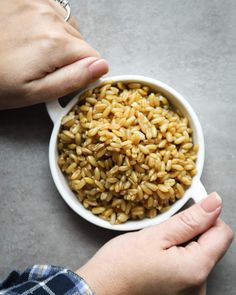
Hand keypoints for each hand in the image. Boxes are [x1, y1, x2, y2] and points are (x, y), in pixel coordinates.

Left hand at [0, 0, 107, 108]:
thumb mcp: (36, 93)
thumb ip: (72, 79)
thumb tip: (102, 67)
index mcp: (55, 43)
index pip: (94, 57)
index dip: (85, 71)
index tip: (67, 78)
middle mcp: (48, 16)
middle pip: (80, 40)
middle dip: (70, 56)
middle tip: (45, 68)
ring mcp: (34, 2)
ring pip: (67, 25)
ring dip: (59, 39)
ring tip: (36, 52)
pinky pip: (51, 10)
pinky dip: (48, 24)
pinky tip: (32, 35)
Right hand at [77, 193, 233, 294]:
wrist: (100, 290)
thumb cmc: (121, 265)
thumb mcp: (155, 235)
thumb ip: (189, 220)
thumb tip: (215, 202)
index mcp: (196, 270)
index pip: (223, 233)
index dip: (207, 216)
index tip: (189, 211)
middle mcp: (200, 288)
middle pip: (212, 245)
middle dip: (192, 232)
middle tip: (165, 234)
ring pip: (201, 255)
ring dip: (184, 245)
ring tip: (159, 248)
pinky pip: (191, 268)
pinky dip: (180, 257)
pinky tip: (160, 259)